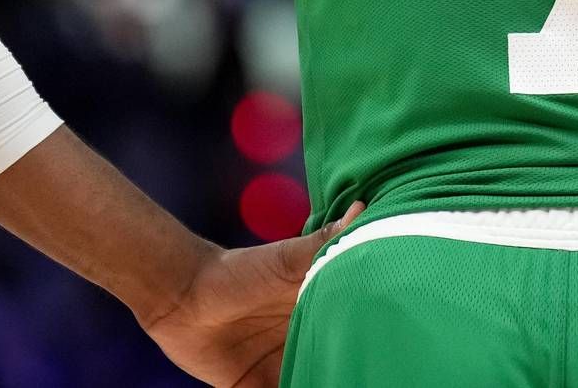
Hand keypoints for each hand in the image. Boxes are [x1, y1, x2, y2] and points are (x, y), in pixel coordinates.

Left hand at [141, 202, 363, 386]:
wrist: (181, 297)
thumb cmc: (238, 271)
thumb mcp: (285, 259)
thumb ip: (323, 242)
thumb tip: (362, 208)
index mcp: (321, 310)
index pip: (357, 329)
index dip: (375, 340)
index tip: (396, 345)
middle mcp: (307, 341)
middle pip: (339, 362)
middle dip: (355, 370)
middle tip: (381, 374)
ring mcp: (283, 368)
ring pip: (315, 382)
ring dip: (328, 384)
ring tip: (346, 387)